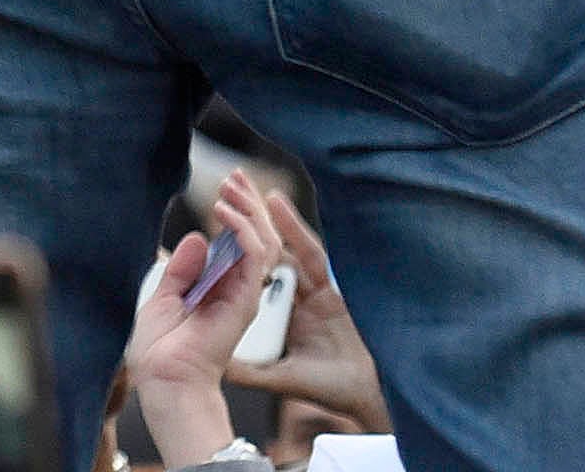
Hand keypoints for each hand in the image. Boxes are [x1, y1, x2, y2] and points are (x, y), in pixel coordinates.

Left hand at [124, 171, 288, 467]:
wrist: (164, 378)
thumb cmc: (161, 348)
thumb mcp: (164, 296)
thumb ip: (182, 269)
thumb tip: (200, 237)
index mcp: (218, 289)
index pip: (237, 244)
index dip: (236, 213)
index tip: (227, 183)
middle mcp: (236, 291)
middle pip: (256, 239)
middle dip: (249, 204)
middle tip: (237, 175)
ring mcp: (243, 295)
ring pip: (262, 243)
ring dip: (248, 210)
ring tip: (232, 184)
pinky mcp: (243, 301)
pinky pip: (252, 258)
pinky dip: (241, 231)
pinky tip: (223, 212)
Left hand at [205, 177, 385, 440]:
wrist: (372, 400)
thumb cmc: (334, 392)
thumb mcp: (281, 377)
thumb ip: (250, 370)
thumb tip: (214, 365)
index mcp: (282, 311)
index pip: (253, 269)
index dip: (233, 242)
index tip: (212, 216)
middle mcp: (298, 294)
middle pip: (267, 247)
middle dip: (247, 215)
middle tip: (224, 184)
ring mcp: (317, 289)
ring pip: (283, 243)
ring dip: (260, 214)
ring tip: (239, 184)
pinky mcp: (335, 288)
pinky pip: (309, 252)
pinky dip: (292, 227)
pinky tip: (273, 203)